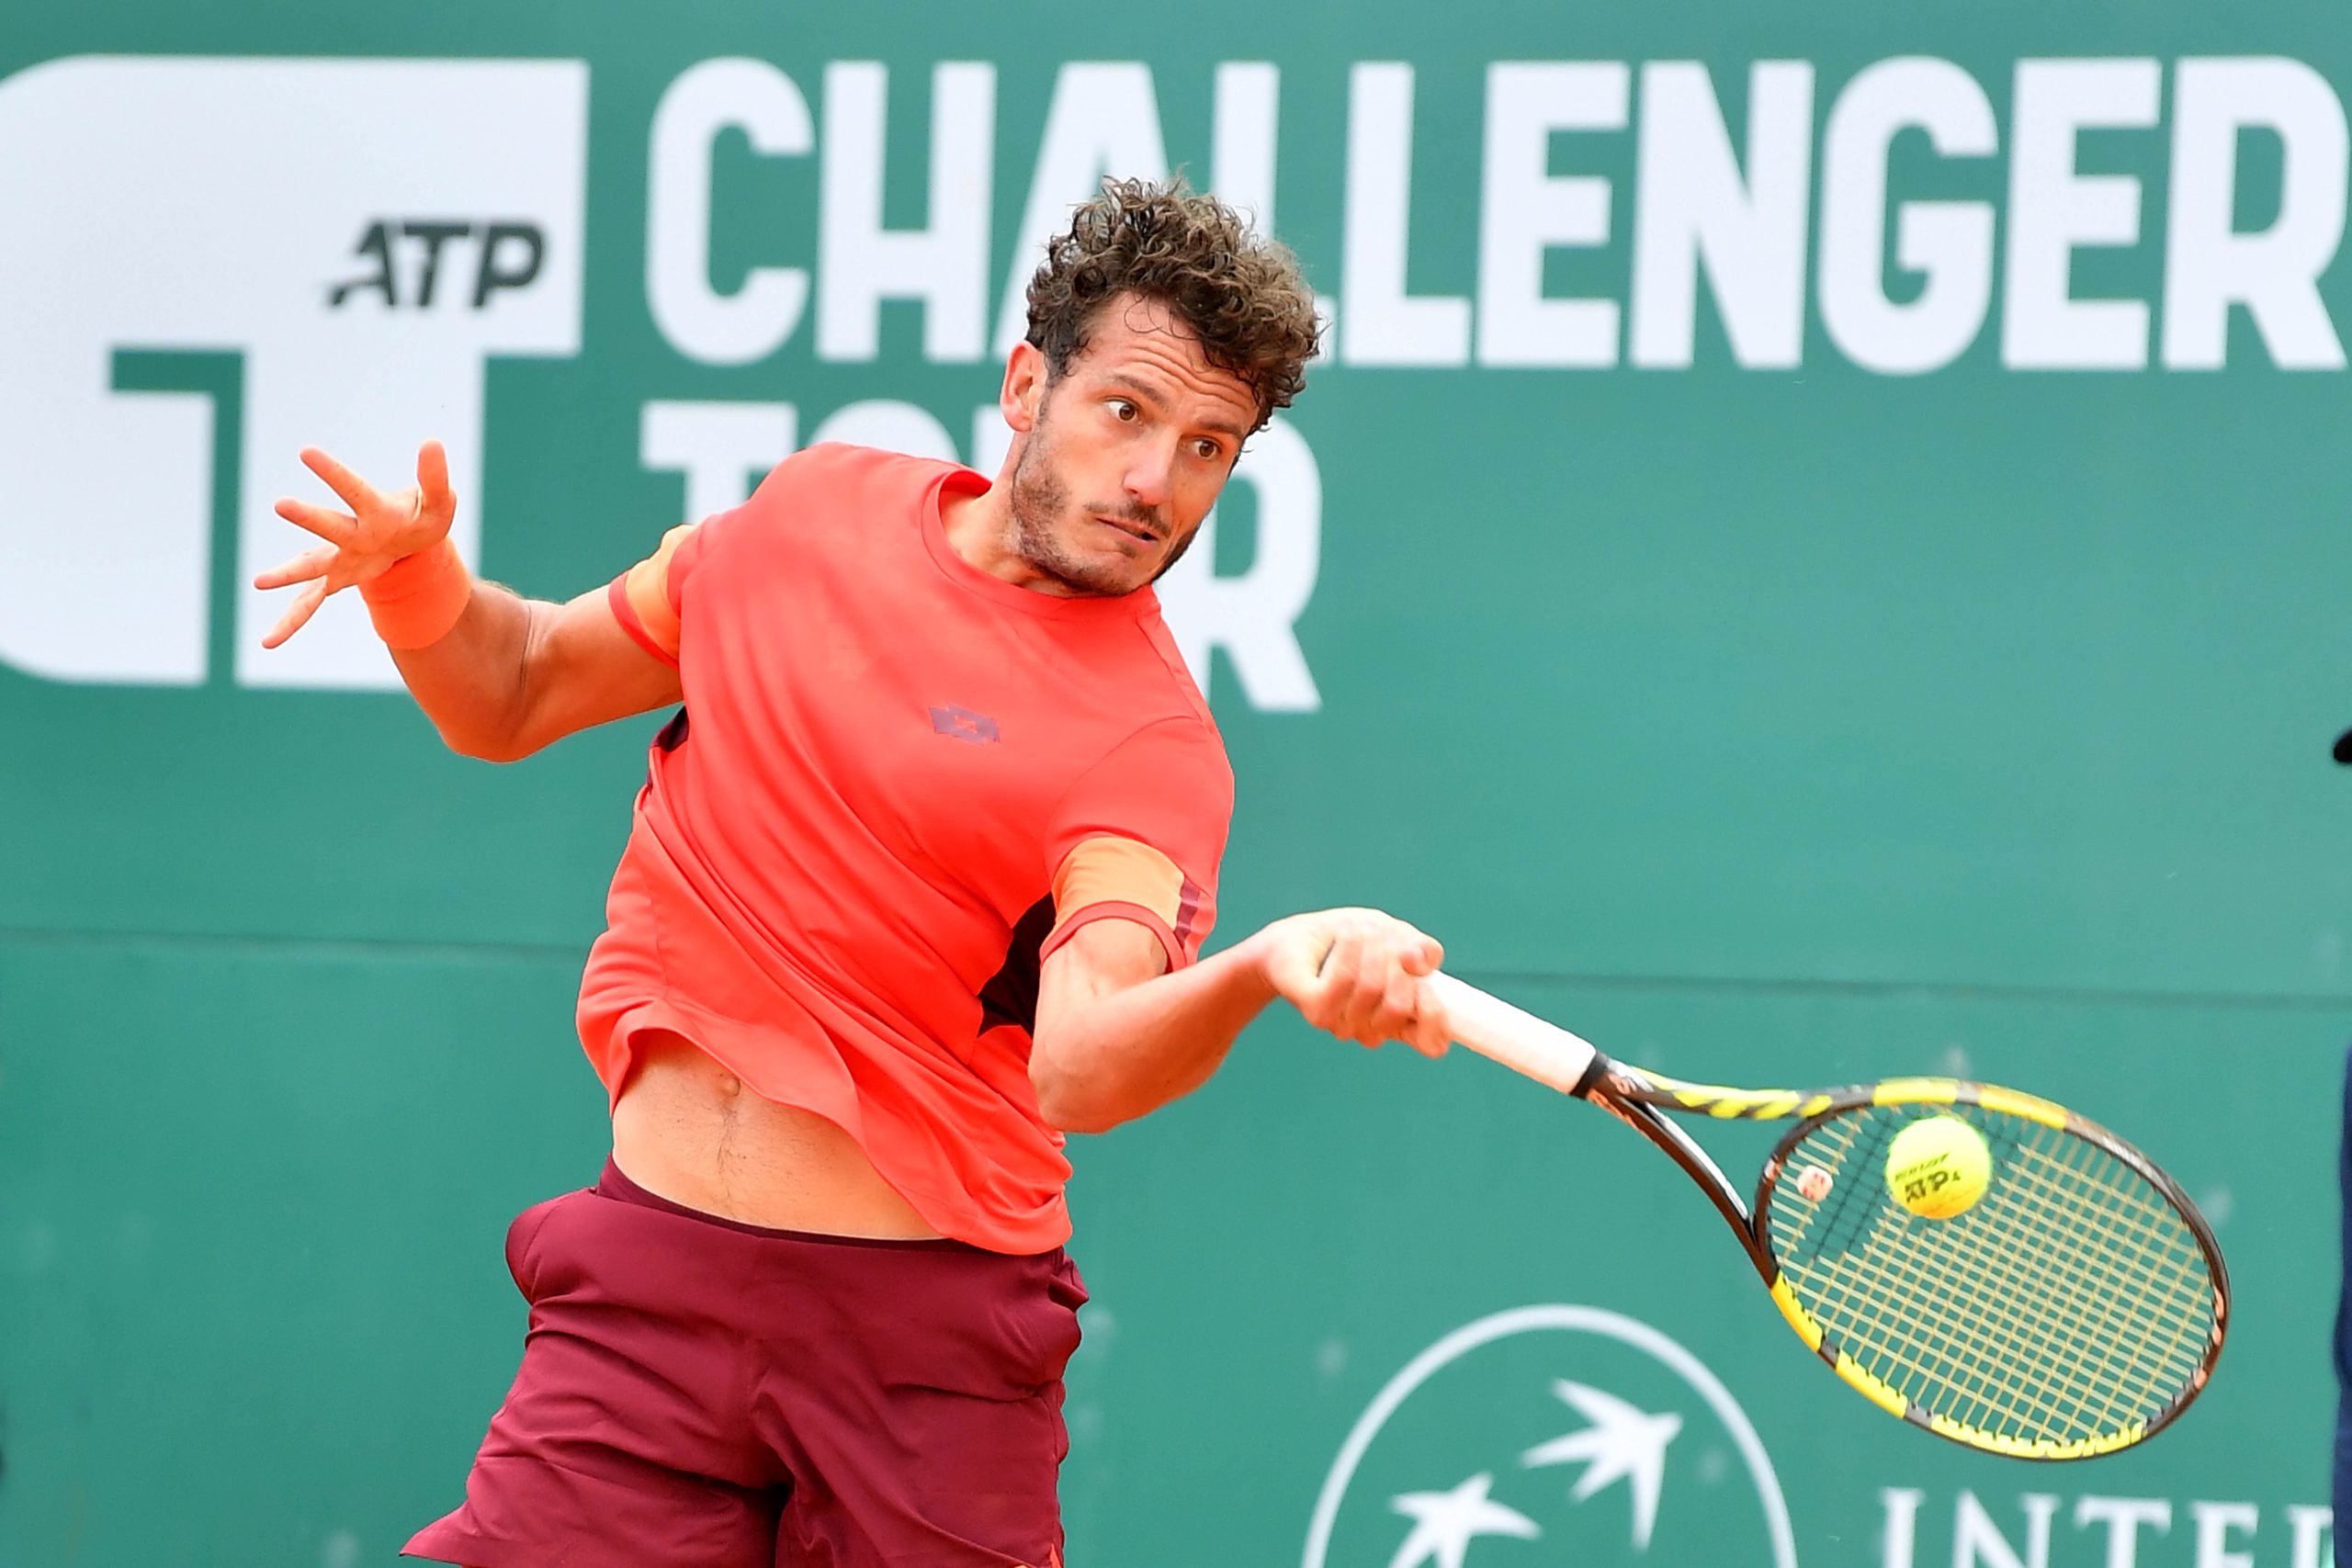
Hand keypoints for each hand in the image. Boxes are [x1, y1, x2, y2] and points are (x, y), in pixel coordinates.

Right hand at [255, 442, 456, 647]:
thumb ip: (434, 477)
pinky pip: (309, 604)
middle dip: (309, 518)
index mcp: (373, 510)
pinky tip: (268, 642)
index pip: (353, 488)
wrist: (407, 539)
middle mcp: (350, 533)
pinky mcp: (336, 579)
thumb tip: (432, 442)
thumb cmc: (420, 516)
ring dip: (288, 575)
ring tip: (259, 582)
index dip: (332, 472)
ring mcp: (339, 558)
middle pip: (330, 526)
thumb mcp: (438, 502)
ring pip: (311, 567)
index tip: (306, 452)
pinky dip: (290, 622)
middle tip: (281, 504)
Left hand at [1257, 908, 1449, 1058]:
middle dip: (1396, 960)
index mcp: (1399, 1021)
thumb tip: (1419, 962)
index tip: (1428, 984)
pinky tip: (1347, 931)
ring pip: (1371, 987)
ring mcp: (1341, 1024)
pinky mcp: (1315, 1009)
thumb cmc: (1354, 941)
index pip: (1432, 1043)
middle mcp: (1372, 1030)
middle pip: (1399, 1006)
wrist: (1297, 938)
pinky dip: (1350, 946)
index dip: (1437, 1018)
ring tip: (1362, 926)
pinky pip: (1343, 979)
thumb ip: (1424, 951)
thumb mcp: (1399, 937)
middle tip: (1385, 934)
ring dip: (1371, 945)